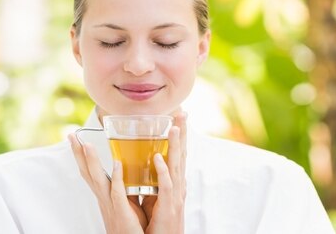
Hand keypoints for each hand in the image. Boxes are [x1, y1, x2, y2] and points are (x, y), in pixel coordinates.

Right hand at [69, 134, 145, 233]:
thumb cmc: (133, 229)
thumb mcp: (127, 204)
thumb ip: (126, 188)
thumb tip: (127, 173)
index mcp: (105, 196)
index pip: (91, 172)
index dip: (83, 157)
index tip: (77, 140)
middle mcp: (104, 199)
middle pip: (88, 173)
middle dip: (79, 154)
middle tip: (71, 136)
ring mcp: (110, 205)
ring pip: (97, 180)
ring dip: (91, 162)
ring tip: (85, 144)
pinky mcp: (121, 212)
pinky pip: (117, 193)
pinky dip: (116, 178)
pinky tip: (116, 164)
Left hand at [142, 112, 187, 233]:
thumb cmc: (161, 223)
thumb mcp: (159, 198)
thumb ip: (157, 181)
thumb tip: (153, 164)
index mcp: (175, 183)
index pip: (178, 153)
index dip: (180, 135)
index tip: (178, 116)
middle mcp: (178, 186)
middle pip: (181, 155)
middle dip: (182, 133)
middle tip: (182, 113)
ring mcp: (175, 196)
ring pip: (176, 166)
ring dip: (175, 146)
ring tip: (173, 127)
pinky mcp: (168, 206)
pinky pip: (166, 186)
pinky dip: (163, 171)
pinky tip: (159, 158)